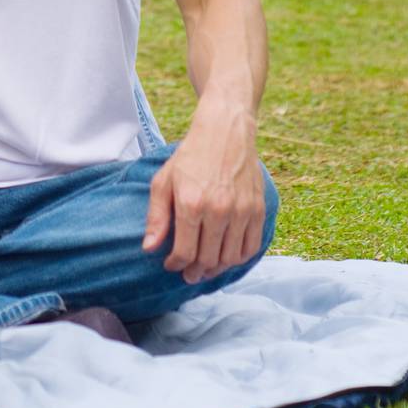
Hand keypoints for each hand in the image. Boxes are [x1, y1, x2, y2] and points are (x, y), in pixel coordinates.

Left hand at [142, 103, 266, 283]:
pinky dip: (238, 259)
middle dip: (195, 272)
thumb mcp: (163, 181)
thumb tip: (149, 249)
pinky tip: (225, 257)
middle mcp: (218, 211)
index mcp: (191, 204)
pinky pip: (250, 247)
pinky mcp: (258, 210)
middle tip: (188, 274)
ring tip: (205, 268)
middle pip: (208, 259)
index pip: (184, 252)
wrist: (225, 133)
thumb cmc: (190, 157)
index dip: (176, 264)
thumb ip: (156, 217)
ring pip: (229, 258)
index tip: (171, 265)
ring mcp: (241, 212)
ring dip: (216, 269)